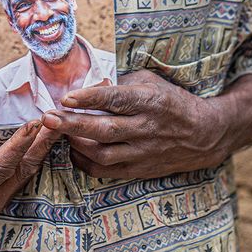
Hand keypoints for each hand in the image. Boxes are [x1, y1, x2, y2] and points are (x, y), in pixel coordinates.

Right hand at [0, 96, 58, 223]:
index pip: (1, 165)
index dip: (19, 144)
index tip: (34, 123)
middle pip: (23, 170)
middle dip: (42, 144)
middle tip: (59, 119)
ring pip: (26, 173)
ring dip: (42, 148)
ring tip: (58, 124)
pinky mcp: (2, 196)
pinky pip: (22, 174)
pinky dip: (34, 155)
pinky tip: (43, 139)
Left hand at [41, 69, 227, 179]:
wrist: (203, 134)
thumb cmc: (171, 100)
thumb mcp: (151, 81)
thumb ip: (122, 82)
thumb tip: (91, 83)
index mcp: (149, 101)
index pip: (116, 100)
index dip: (90, 99)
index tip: (66, 96)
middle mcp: (146, 128)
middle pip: (104, 130)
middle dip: (72, 125)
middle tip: (47, 118)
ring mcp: (143, 152)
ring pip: (102, 153)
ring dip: (75, 144)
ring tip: (57, 131)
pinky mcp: (140, 169)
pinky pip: (107, 171)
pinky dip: (86, 163)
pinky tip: (73, 151)